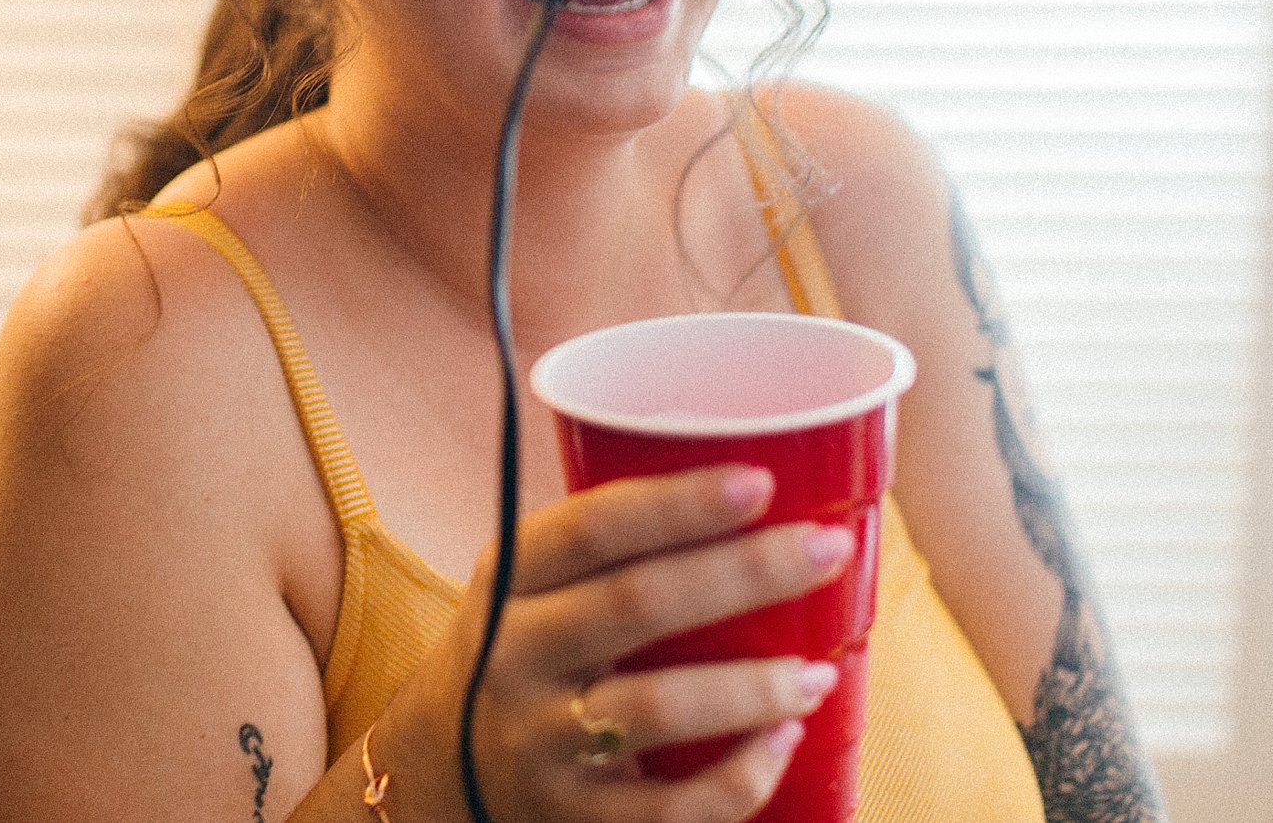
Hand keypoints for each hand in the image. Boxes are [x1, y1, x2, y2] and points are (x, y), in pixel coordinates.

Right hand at [371, 467, 850, 822]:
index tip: (760, 483)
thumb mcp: (536, 582)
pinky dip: (739, 778)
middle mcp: (517, 653)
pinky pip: (668, 807)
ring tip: (820, 671)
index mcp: (511, 576)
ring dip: (751, 688)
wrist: (447, 759)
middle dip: (744, 574)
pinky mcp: (572, 817)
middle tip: (825, 550)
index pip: (592, 528)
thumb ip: (615, 546)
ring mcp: (540, 740)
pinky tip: (783, 743)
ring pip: (656, 709)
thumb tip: (767, 492)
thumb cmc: (531, 643)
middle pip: (636, 604)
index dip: (678, 504)